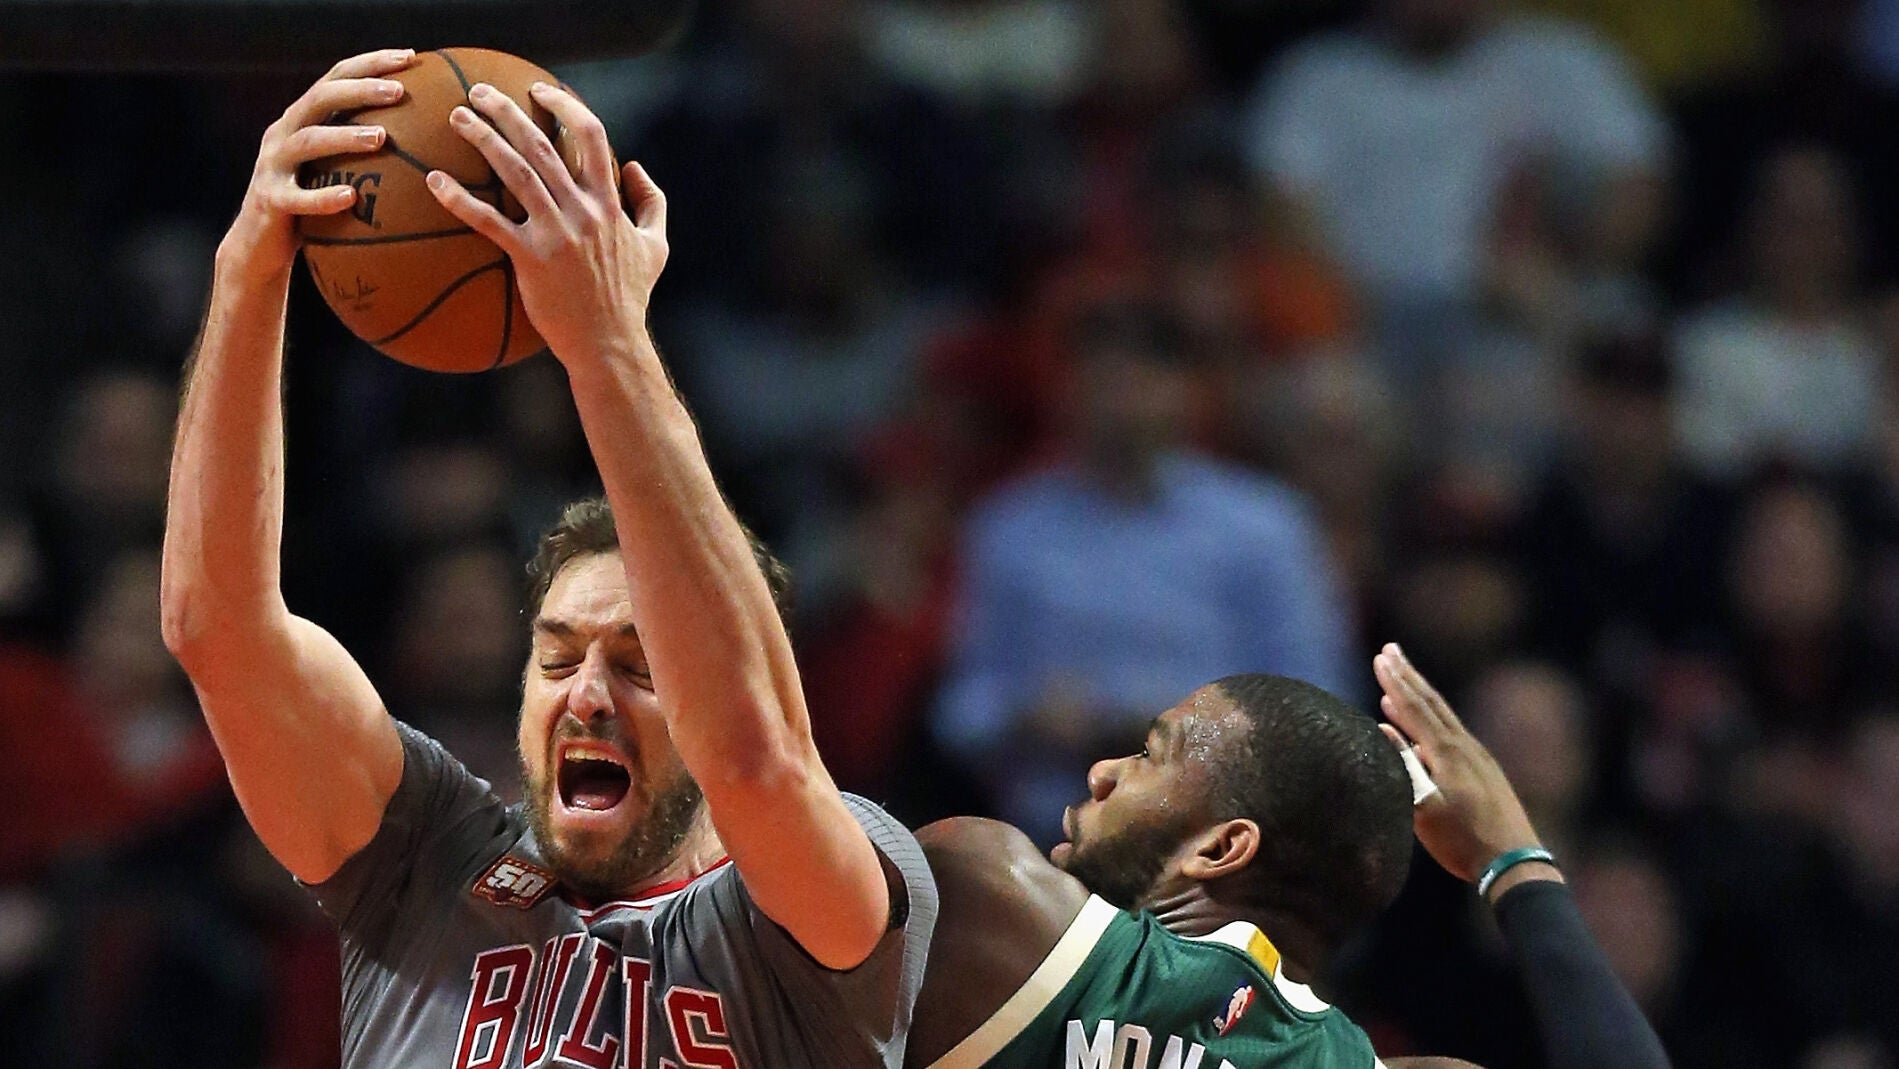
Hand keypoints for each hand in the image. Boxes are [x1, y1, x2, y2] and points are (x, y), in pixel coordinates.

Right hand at [224, 49, 411, 275]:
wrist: (258, 244)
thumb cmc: (309, 204)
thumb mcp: (332, 167)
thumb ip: (361, 147)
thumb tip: (425, 135)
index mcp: (302, 119)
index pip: (335, 79)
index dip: (370, 64)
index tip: (410, 57)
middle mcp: (284, 134)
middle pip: (320, 99)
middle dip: (360, 90)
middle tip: (400, 92)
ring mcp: (272, 165)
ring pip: (308, 141)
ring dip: (345, 136)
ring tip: (380, 137)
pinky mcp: (270, 200)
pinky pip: (297, 198)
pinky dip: (323, 197)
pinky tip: (350, 197)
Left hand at [426, 80, 666, 364]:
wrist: (610, 344)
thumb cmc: (631, 298)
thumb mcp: (656, 247)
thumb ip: (652, 202)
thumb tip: (635, 167)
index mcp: (609, 202)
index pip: (591, 136)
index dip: (564, 106)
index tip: (540, 91)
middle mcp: (582, 210)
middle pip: (542, 144)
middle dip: (508, 110)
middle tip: (479, 92)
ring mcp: (556, 233)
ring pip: (516, 171)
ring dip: (483, 138)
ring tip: (458, 118)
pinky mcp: (530, 259)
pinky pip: (489, 222)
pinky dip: (460, 199)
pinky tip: (435, 181)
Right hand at [1373, 643, 1550, 895]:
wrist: (1513, 862)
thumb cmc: (1464, 839)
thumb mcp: (1424, 807)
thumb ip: (1404, 765)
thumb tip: (1383, 729)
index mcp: (1447, 753)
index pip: (1416, 708)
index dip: (1396, 682)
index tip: (1381, 657)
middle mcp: (1465, 747)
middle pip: (1432, 702)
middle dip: (1409, 675)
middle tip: (1391, 649)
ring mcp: (1477, 757)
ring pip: (1444, 716)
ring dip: (1420, 695)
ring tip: (1402, 678)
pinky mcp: (1483, 771)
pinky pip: (1452, 733)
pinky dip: (1433, 720)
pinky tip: (1424, 728)